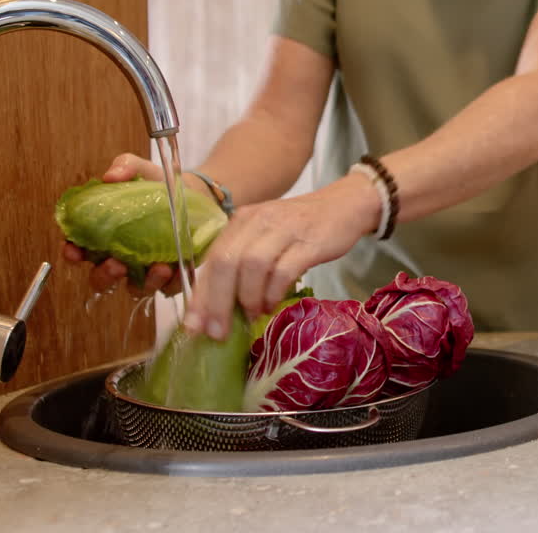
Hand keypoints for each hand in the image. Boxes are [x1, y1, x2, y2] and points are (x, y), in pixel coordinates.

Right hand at [60, 152, 178, 294]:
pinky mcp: (173, 274)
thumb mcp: (140, 169)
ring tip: (158, 267)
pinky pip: (169, 288)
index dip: (72, 253)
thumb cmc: (157, 184)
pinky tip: (176, 270)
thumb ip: (124, 168)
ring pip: (136, 288)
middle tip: (116, 264)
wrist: (195, 192)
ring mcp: (146, 269)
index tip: (73, 251)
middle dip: (104, 276)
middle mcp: (121, 257)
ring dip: (144, 283)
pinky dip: (172, 283)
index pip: (79, 250)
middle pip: (102, 279)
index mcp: (103, 236)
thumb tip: (111, 176)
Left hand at [183, 170, 380, 339]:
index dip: (200, 295)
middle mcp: (258, 222)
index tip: (194, 326)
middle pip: (226, 263)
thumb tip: (218, 307)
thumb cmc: (300, 228)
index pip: (212, 259)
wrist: (343, 205)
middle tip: (218, 332)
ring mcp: (284, 229)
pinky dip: (273, 292)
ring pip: (252, 266)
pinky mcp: (309, 242)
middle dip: (218, 302)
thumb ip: (242, 263)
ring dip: (248, 297)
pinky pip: (284, 270)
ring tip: (252, 314)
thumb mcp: (265, 237)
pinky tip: (271, 304)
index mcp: (241, 222)